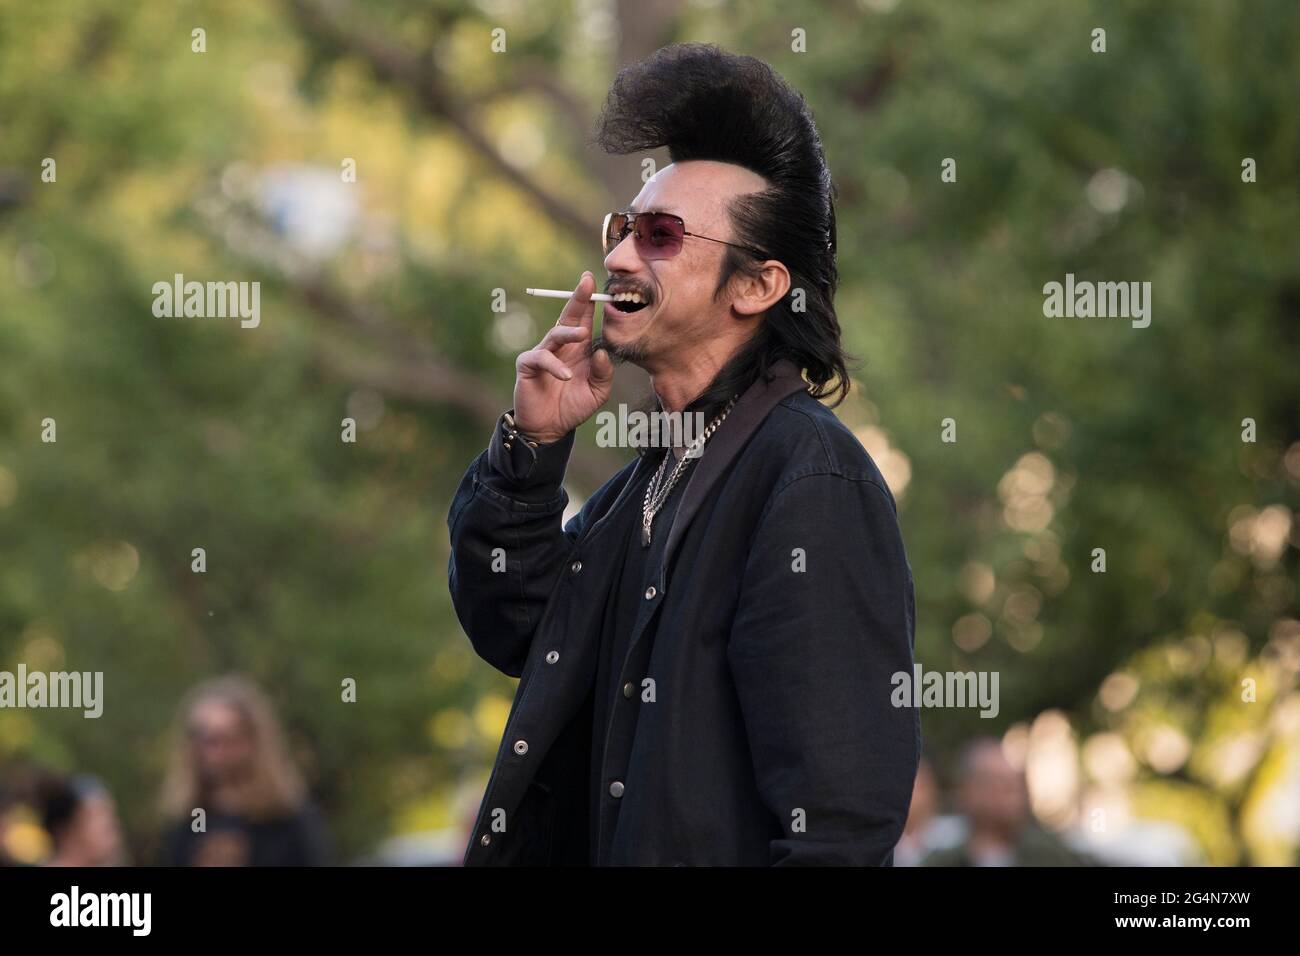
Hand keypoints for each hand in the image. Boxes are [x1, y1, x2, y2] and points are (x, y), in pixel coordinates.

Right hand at [512, 271, 613, 442]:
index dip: (591, 302)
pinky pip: (542, 359)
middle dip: (578, 299)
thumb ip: (603, 373)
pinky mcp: (529, 365)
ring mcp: (544, 353)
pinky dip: (555, 366)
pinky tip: (566, 376)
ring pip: (556, 334)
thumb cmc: (573, 407)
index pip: (585, 320)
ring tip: (582, 336)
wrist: (550, 429)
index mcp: (579, 349)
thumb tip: (601, 352)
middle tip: (586, 283)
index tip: (601, 284)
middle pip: (569, 317)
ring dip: (569, 332)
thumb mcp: (597, 392)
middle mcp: (561, 346)